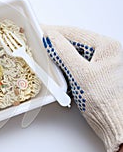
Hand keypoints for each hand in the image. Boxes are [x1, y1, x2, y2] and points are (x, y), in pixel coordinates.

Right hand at [42, 25, 122, 151]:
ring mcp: (100, 61)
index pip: (75, 33)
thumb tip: (51, 38)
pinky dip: (63, 59)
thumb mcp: (81, 74)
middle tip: (39, 37)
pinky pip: (74, 60)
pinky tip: (54, 60)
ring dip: (58, 49)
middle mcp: (105, 51)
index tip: (39, 29)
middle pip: (74, 40)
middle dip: (55, 38)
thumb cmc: (104, 101)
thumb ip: (64, 53)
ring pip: (73, 49)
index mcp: (107, 47)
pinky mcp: (93, 71)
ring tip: (44, 47)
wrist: (113, 122)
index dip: (54, 31)